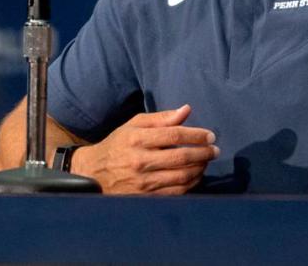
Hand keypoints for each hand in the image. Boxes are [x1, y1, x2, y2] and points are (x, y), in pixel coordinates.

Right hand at [70, 104, 218, 194]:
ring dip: (200, 168)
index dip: (197, 135)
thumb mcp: (134, 125)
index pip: (174, 135)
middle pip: (181, 157)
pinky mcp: (145, 197)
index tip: (210, 135)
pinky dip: (191, 183)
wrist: (93, 173)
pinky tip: (196, 175)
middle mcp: (140, 161)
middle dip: (203, 152)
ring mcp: (143, 182)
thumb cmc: (117, 145)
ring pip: (182, 176)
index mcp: (137, 139)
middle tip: (215, 149)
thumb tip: (186, 110)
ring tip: (206, 161)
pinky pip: (176, 192)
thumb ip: (161, 118)